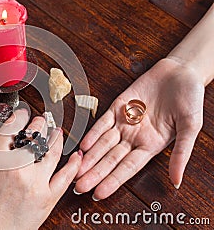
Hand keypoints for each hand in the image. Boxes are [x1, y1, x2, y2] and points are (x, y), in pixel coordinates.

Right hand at [0, 110, 82, 229]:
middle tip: (40, 121)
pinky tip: (76, 156)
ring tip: (57, 132)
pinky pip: (65, 177)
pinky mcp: (47, 199)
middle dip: (39, 123)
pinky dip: (73, 164)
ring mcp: (35, 183)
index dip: (20, 115)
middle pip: (35, 135)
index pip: (13, 126)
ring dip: (56, 137)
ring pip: (52, 151)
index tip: (23, 113)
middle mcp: (18, 167)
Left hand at [74, 58, 204, 199]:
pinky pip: (102, 122)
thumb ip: (181, 153)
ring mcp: (124, 122)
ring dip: (89, 157)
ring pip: (103, 143)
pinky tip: (83, 145)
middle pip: (110, 159)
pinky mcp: (117, 106)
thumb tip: (177, 181)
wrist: (181, 71)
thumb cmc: (190, 99)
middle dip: (94, 174)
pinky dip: (92, 133)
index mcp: (151, 145)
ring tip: (74, 170)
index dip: (112, 181)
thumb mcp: (191, 127)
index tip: (98, 194)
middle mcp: (134, 137)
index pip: (127, 168)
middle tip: (77, 187)